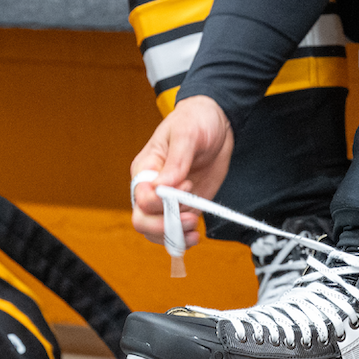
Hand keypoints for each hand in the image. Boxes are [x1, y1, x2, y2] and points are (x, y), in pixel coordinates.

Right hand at [130, 95, 233, 247]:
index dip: (161, 201)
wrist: (217, 121)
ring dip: (175, 235)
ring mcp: (169, 200)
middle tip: (191, 218)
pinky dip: (182, 238)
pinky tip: (194, 236)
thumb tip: (162, 188)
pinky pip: (176, 231)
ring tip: (195, 227)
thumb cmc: (196, 120)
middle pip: (143, 221)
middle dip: (165, 226)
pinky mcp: (186, 205)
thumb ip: (176, 161)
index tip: (186, 185)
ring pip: (157, 232)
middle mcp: (152, 188)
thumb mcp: (187, 134)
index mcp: (145, 170)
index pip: (141, 198)